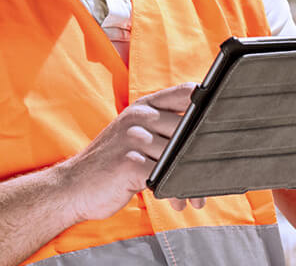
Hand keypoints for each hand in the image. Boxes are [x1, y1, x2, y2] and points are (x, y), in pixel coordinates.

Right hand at [56, 82, 206, 221]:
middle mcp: (140, 117)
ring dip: (192, 180)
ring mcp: (134, 139)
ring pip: (180, 156)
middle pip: (189, 130)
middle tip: (213, 173)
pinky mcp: (131, 164)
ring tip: (195, 195)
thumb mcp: (131, 133)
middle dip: (203, 155)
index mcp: (143, 106)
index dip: (209, 102)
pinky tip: (178, 201)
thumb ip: (162, 127)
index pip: (185, 93)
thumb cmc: (108, 162)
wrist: (71, 187)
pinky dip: (176, 192)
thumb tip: (203, 134)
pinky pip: (166, 177)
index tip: (223, 120)